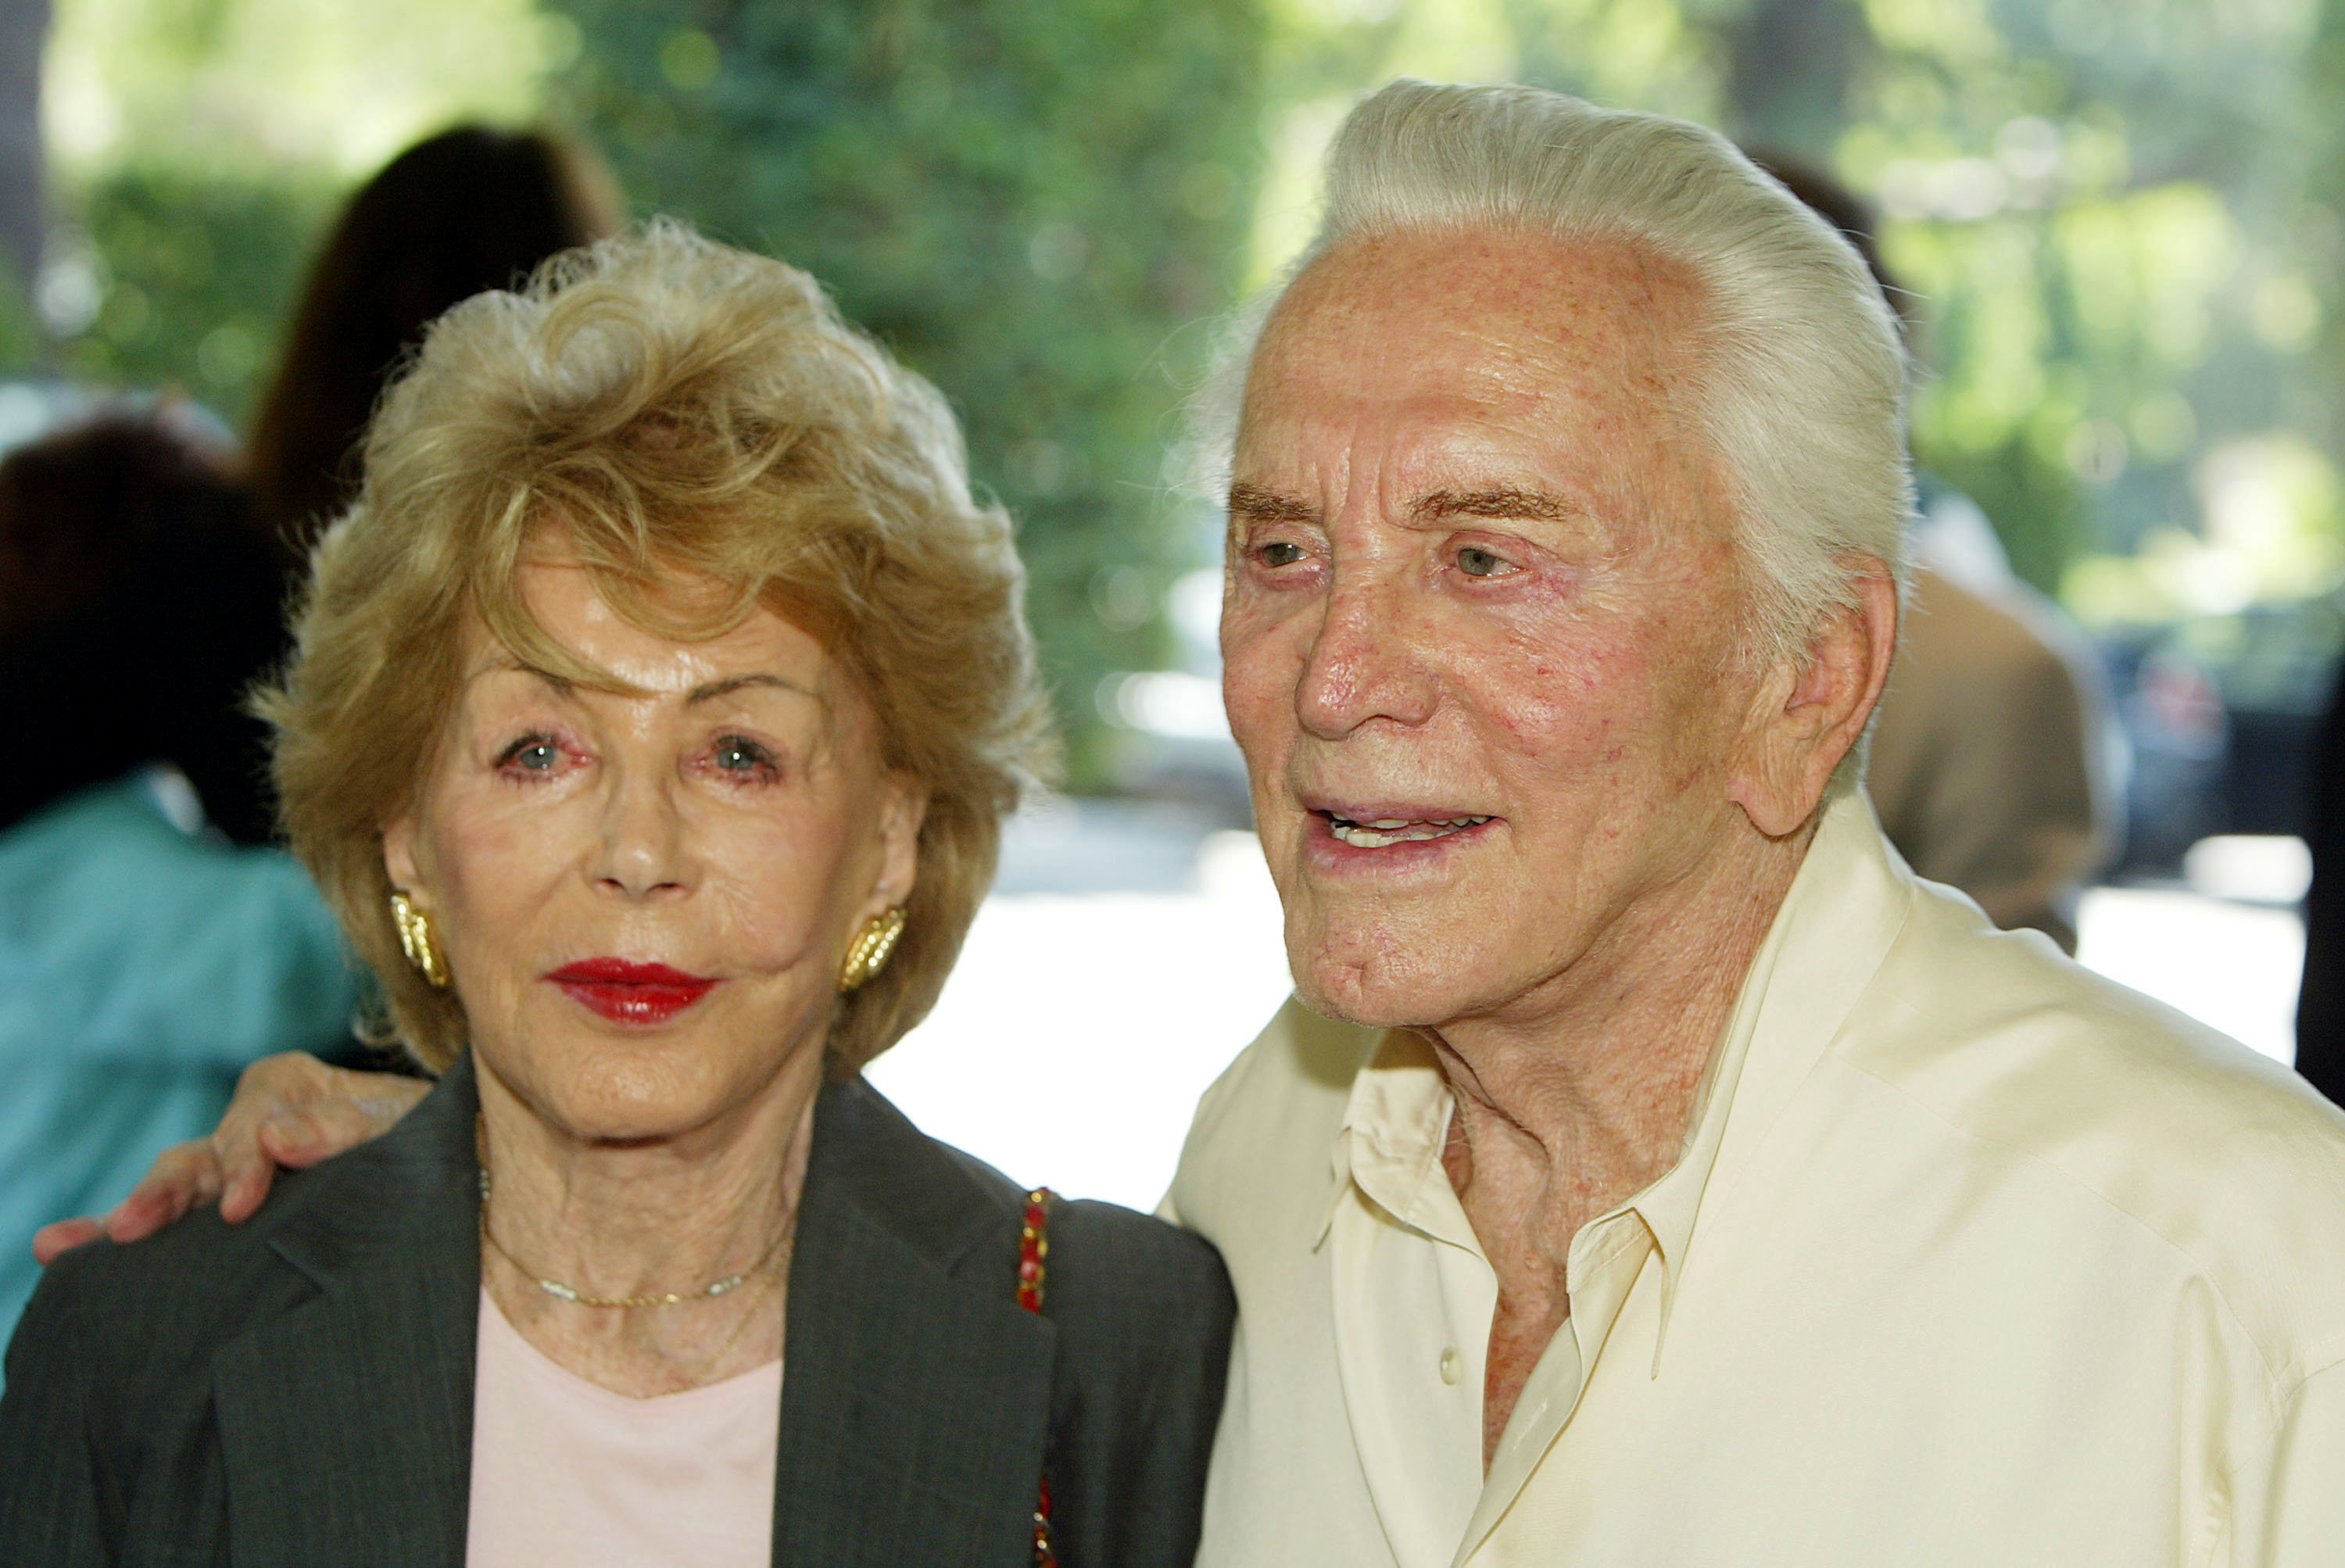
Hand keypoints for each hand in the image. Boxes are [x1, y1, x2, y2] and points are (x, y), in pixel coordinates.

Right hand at [31, 1053, 429, 1263]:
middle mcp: (255, 1126)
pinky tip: (61, 1253)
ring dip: (132, 1215)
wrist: (466, 1177)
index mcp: (294, 1087)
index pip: (255, 1116)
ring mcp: (237, 1173)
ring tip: (67, 1246)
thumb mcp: (407, 1129)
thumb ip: (346, 1128)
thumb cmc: (436, 1142)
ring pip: (178, 1189)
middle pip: (201, 1152)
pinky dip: (119, 1236)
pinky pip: (178, 1226)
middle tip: (132, 1228)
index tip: (241, 1206)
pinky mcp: (234, 1218)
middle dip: (166, 1192)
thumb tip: (274, 1137)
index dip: (243, 1161)